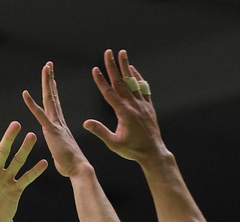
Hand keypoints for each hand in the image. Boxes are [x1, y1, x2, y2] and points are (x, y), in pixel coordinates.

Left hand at [0, 122, 47, 221]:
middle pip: (2, 152)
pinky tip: (43, 163)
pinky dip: (34, 172)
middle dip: (9, 139)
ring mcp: (6, 179)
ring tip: (32, 136)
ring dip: (24, 150)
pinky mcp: (16, 189)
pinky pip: (26, 179)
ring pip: (17, 161)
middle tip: (15, 124)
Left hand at [23, 62, 90, 177]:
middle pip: (53, 96)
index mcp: (61, 126)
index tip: (52, 78)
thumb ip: (58, 148)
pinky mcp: (51, 130)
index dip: (53, 90)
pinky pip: (39, 114)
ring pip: (49, 99)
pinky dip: (31, 104)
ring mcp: (56, 124)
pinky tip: (25, 94)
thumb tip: (57, 152)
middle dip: (51, 80)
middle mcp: (59, 121)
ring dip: (47, 82)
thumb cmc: (70, 165)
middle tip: (49, 65)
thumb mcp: (61, 154)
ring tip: (46, 67)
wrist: (78, 168)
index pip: (55, 104)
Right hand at [83, 49, 167, 164]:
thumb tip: (86, 123)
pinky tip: (133, 70)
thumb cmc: (132, 149)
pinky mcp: (148, 106)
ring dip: (126, 66)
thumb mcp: (114, 143)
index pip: (109, 93)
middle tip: (108, 52)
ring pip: (133, 81)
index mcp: (124, 113)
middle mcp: (134, 105)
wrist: (153, 152)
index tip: (95, 69)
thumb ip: (100, 131)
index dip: (101, 80)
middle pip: (121, 82)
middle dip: (113, 66)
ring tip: (122, 53)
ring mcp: (142, 104)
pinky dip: (138, 77)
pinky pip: (143, 88)